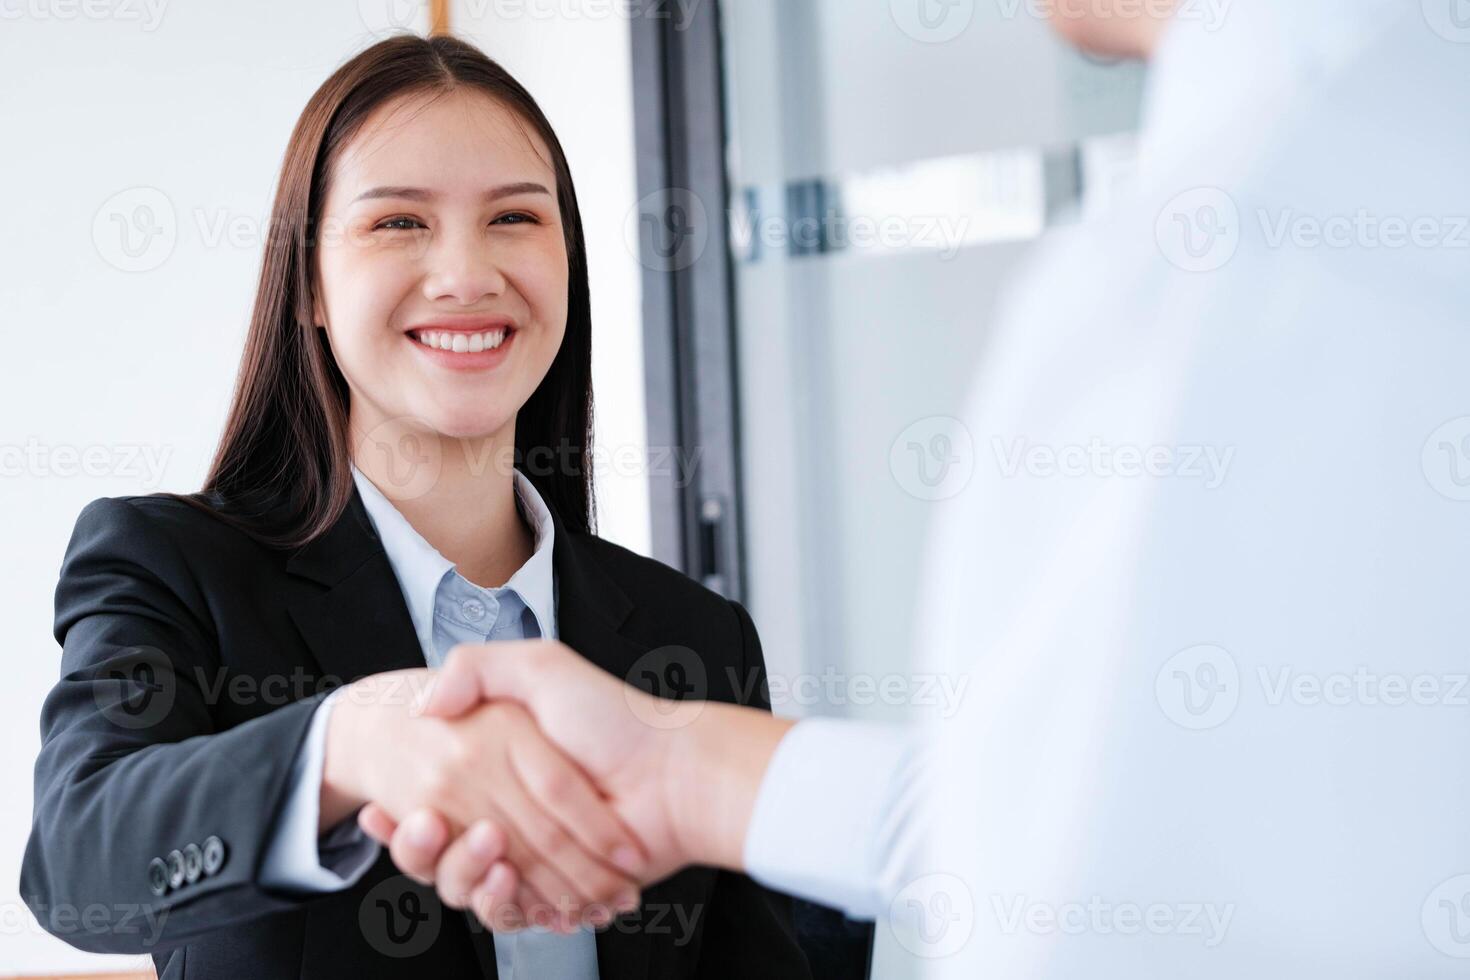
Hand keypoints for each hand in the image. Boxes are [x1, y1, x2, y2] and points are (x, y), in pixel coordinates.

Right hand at [358, 641, 793, 926]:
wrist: (676, 776)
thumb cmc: (616, 719)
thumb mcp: (541, 668)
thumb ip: (476, 669)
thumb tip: (423, 704)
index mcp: (497, 766)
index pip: (431, 799)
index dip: (401, 811)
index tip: (382, 808)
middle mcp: (509, 812)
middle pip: (438, 848)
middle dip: (421, 846)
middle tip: (428, 823)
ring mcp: (531, 856)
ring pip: (465, 885)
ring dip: (461, 873)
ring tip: (483, 846)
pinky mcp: (555, 892)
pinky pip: (510, 911)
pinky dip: (502, 903)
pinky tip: (503, 878)